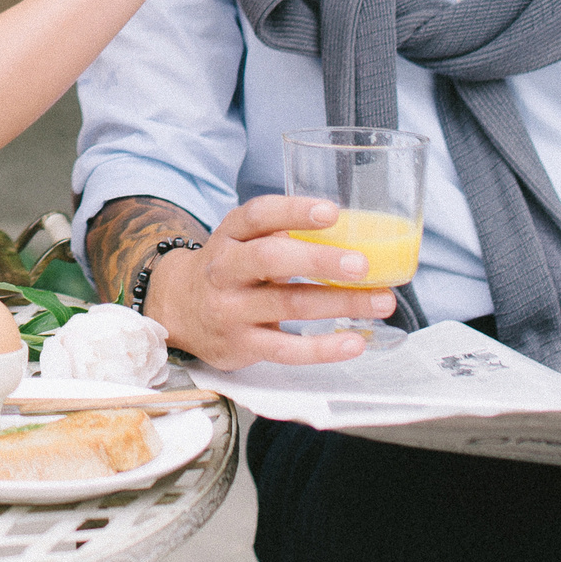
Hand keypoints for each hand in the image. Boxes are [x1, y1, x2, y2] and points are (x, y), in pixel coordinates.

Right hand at [142, 194, 393, 370]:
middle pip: (271, 259)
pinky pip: (285, 349)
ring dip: (339, 304)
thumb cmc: (230, 270)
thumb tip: (353, 233)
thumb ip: (282, 235)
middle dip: (320, 261)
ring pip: (288, 305)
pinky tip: (353, 343)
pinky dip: (322, 348)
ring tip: (381, 302)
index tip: (332, 212)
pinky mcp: (241, 345)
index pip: (259, 216)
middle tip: (362, 265)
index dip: (294, 212)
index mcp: (230, 236)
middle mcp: (225, 269)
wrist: (179, 310)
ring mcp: (231, 309)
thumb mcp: (242, 242)